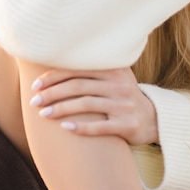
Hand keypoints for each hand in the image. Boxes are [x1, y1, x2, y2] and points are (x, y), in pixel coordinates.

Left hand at [29, 67, 158, 146]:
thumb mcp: (115, 77)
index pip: (78, 69)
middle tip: (34, 101)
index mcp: (114, 69)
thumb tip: (56, 60)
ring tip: (43, 114)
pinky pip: (101, 127)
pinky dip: (82, 127)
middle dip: (53, 93)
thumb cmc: (123, 95)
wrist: (155, 118)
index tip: (36, 85)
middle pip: (79, 86)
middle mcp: (119, 84)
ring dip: (61, 109)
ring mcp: (124, 105)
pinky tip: (65, 128)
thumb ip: (93, 69)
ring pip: (86, 105)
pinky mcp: (128, 125)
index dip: (55, 76)